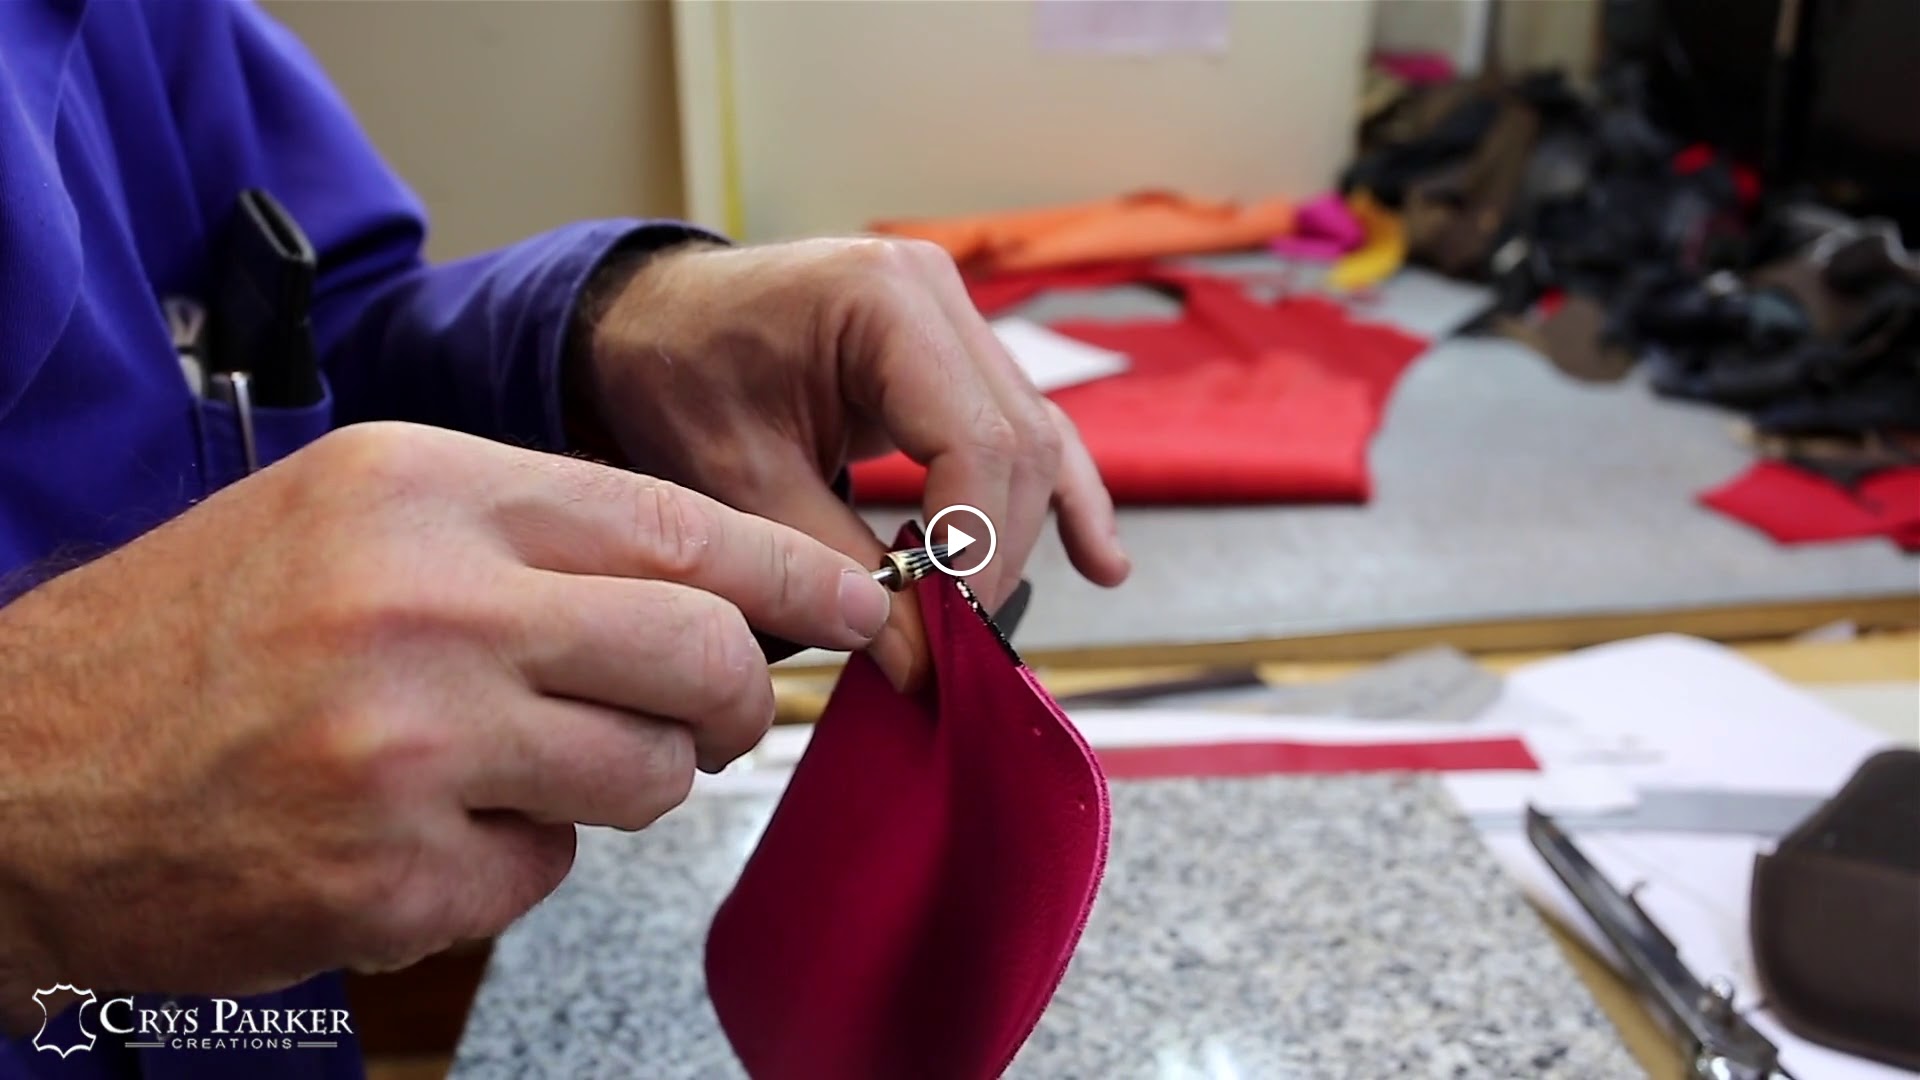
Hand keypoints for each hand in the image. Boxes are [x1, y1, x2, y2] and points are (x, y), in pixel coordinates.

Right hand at [0, 423, 886, 1028]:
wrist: (19, 772)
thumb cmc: (196, 639)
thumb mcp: (357, 520)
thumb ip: (531, 543)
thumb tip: (708, 590)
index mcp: (425, 488)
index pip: (676, 526)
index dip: (791, 575)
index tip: (859, 603)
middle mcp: (427, 603)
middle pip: (700, 655)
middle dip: (738, 699)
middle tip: (719, 716)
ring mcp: (413, 745)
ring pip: (646, 775)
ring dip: (614, 781)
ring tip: (512, 765)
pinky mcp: (395, 873)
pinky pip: (549, 872)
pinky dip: (514, 858)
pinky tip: (422, 829)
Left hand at [576, 238, 1131, 689]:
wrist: (652, 318)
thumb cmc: (677, 375)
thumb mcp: (737, 480)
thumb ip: (830, 567)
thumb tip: (922, 666)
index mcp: (881, 299)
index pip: (976, 442)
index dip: (974, 552)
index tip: (948, 639)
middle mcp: (937, 291)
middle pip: (1018, 446)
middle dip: (992, 559)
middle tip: (953, 651)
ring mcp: (956, 317)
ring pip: (1033, 444)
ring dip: (1017, 542)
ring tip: (987, 633)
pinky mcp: (959, 353)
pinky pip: (1028, 431)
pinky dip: (1059, 500)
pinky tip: (1100, 563)